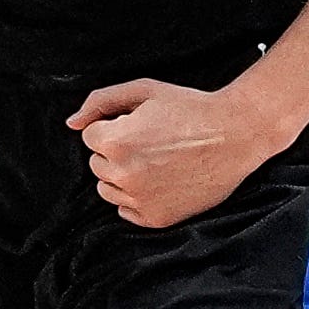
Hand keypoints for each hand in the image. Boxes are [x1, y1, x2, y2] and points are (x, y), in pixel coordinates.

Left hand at [68, 79, 278, 229]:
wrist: (237, 134)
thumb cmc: (191, 108)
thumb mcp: (145, 90)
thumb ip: (101, 102)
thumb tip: (71, 123)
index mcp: (115, 141)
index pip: (90, 137)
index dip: (116, 126)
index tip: (142, 124)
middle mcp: (123, 174)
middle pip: (97, 164)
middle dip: (116, 151)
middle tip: (152, 142)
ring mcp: (140, 199)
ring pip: (107, 189)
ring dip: (123, 175)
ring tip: (157, 161)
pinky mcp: (156, 218)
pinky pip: (126, 211)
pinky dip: (137, 198)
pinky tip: (161, 180)